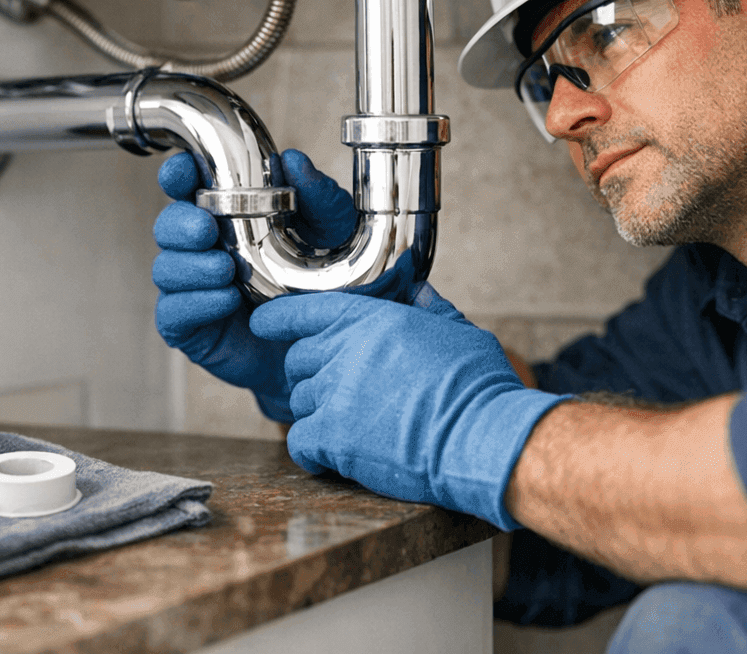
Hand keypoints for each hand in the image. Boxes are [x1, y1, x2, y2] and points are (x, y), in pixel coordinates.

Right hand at [151, 149, 355, 421]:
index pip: (189, 185)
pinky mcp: (193, 327)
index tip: (181, 172)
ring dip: (191, 266)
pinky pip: (173, 312)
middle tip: (207, 229)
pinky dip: (196, 302)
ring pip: (166, 268)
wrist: (327, 347)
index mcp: (229, 213)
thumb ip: (322, 199)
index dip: (177, 174)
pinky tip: (226, 299)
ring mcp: (194, 288)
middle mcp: (205, 248)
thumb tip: (295, 161)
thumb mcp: (337, 235)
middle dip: (180, 223)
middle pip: (168, 225)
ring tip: (226, 270)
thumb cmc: (327, 283)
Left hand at [252, 289, 567, 528]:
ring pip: (299, 401)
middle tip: (340, 395)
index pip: (306, 310)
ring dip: (317, 414)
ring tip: (351, 427)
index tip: (263, 326)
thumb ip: (432, 310)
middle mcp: (347, 350)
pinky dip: (311, 452)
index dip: (279, 319)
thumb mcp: (459, 333)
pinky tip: (333, 457)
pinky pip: (299, 442)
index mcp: (373, 320)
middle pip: (298, 360)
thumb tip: (420, 290)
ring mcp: (337, 392)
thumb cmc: (479, 387)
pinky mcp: (333, 436)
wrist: (483, 436)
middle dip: (312, 376)